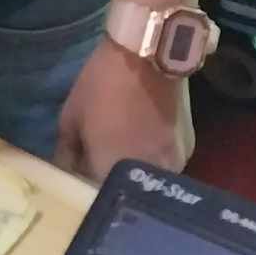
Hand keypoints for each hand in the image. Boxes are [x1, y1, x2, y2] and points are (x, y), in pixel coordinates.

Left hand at [56, 36, 194, 182]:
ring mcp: (173, 168)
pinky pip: (166, 165)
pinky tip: (145, 138)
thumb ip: (67, 155)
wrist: (148, 54)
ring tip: (125, 147)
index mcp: (113, 175)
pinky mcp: (189, 151)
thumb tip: (67, 174)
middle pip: (126, 193)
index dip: (86, 191)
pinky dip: (153, 158)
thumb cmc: (102, 85)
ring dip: (134, 172)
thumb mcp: (71, 117)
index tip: (80, 176)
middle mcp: (147, 180)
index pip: (96, 200)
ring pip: (148, 180)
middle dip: (111, 182)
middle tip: (100, 160)